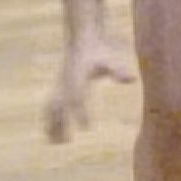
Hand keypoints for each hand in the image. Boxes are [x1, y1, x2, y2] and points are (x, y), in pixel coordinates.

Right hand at [43, 26, 131, 142]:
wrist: (82, 37)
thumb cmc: (98, 50)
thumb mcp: (110, 59)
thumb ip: (119, 70)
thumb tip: (131, 79)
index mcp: (76, 78)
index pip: (77, 99)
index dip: (81, 114)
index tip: (87, 129)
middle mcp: (64, 83)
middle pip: (58, 107)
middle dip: (61, 124)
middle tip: (66, 142)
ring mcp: (59, 85)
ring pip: (51, 108)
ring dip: (51, 124)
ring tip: (55, 142)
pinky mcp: (58, 86)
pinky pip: (50, 105)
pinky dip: (49, 118)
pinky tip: (51, 131)